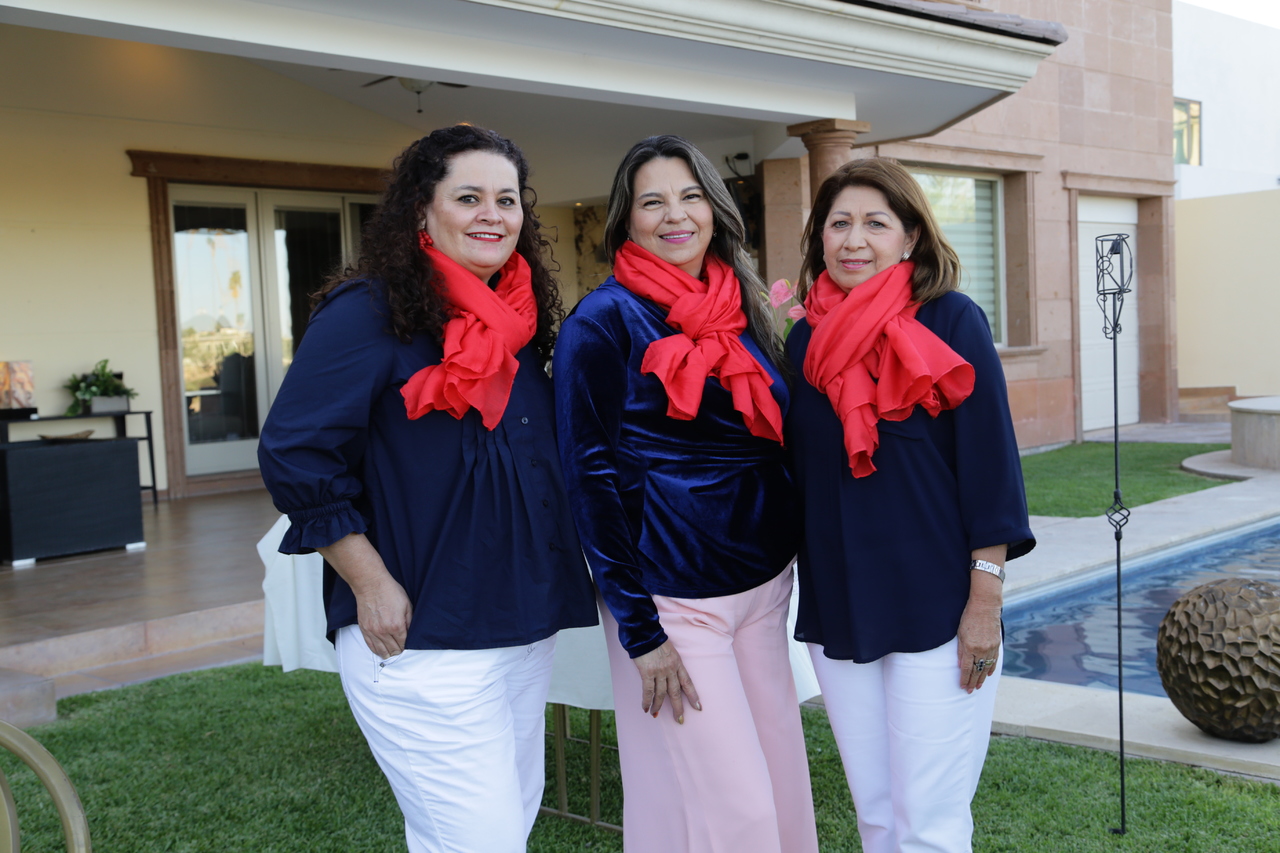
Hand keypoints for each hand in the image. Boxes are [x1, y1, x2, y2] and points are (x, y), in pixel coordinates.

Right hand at [317, 532, 411, 658]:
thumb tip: (411, 633)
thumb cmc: (390, 592)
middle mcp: (384, 631)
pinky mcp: (364, 629)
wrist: (371, 585)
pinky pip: (370, 645)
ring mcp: (372, 631)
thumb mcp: (407, 605)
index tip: (408, 648)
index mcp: (397, 625)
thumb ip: (410, 621)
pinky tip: (380, 652)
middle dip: (398, 652)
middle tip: (400, 652)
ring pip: (381, 651)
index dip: (406, 648)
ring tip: (392, 655)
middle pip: (393, 650)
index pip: (403, 644)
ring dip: (388, 655)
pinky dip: (376, 650)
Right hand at [632, 640, 700, 723]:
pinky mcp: (647, 673)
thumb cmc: (655, 641)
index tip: (698, 707)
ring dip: (658, 706)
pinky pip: (648, 691)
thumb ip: (671, 663)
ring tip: (655, 714)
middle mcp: (671, 669)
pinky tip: (646, 708)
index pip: (688, 682)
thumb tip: (667, 676)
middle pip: (676, 692)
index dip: (693, 696)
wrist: (644, 632)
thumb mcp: (669, 651)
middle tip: (680, 720)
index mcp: (678, 663)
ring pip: (661, 694)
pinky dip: (647, 701)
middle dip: (678, 708)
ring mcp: (659, 671)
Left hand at [958, 551, 1003, 692]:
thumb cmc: (968, 617)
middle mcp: (981, 649)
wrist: (985, 606)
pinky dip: (991, 668)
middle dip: (972, 682)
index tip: (962, 687)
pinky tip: (988, 674)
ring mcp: (990, 647)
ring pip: (986, 667)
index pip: (966, 668)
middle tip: (969, 691)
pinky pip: (994, 660)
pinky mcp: (996, 644)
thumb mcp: (960, 633)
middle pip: (976, 670)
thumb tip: (960, 664)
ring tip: (977, 686)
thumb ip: (960, 650)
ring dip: (981, 678)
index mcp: (969, 646)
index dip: (964, 679)